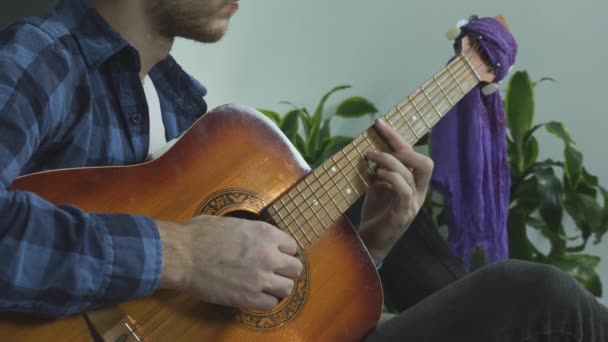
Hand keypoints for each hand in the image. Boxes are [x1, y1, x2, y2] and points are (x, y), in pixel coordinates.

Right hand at [157, 215, 302, 310]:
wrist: (182, 255)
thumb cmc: (200, 234)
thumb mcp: (234, 223)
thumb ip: (252, 233)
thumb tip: (256, 239)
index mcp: (266, 234)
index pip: (292, 247)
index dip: (283, 252)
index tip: (276, 256)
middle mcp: (269, 256)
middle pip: (295, 269)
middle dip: (285, 271)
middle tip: (273, 273)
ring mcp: (260, 278)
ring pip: (287, 288)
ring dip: (278, 287)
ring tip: (265, 286)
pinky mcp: (248, 298)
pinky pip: (270, 304)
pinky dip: (265, 301)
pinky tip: (254, 295)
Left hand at [359, 119, 433, 264]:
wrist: (369, 244)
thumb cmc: (375, 215)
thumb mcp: (378, 187)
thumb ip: (382, 170)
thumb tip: (373, 148)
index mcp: (415, 185)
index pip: (415, 156)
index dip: (398, 138)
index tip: (379, 123)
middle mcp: (419, 194)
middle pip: (425, 163)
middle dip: (400, 148)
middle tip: (375, 148)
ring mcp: (413, 205)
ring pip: (413, 173)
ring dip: (389, 160)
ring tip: (370, 159)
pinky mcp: (402, 215)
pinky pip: (404, 190)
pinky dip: (391, 178)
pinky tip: (376, 176)